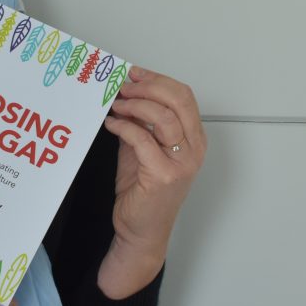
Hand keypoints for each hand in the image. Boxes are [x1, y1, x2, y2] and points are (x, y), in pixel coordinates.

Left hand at [99, 66, 205, 298]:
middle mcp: (193, 149)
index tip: (134, 73)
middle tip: (124, 86)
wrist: (141, 231)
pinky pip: (142, 139)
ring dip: (135, 104)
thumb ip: (140, 124)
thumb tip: (125, 96)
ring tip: (116, 104)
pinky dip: (124, 126)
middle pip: (178, 99)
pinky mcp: (163, 175)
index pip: (184, 96)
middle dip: (148, 86)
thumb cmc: (143, 193)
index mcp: (194, 139)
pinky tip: (111, 125)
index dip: (158, 79)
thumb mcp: (142, 150)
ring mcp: (181, 162)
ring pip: (163, 116)